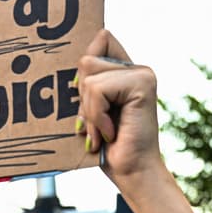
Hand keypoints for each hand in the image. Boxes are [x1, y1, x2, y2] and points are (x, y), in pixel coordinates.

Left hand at [74, 30, 166, 184]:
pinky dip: (96, 116)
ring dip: (89, 111)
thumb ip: (86, 85)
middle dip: (82, 98)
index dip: (85, 65)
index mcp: (125, 72)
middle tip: (96, 124)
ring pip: (89, 75)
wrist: (133, 173)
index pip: (100, 39)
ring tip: (102, 132)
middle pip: (86, 60)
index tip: (82, 95)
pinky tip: (110, 132)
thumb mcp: (90, 111)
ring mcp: (142, 74)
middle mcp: (137, 69)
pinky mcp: (142, 84)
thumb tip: (69, 69)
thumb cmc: (109, 149)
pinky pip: (97, 89)